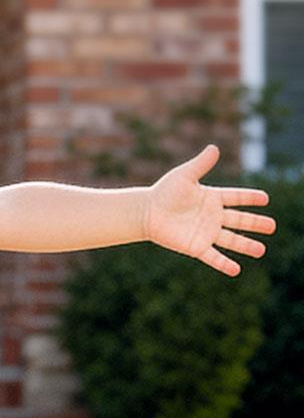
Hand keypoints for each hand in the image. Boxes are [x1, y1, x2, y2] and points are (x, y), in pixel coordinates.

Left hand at [145, 146, 275, 275]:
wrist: (145, 212)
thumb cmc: (164, 192)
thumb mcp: (184, 176)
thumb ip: (201, 164)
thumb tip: (214, 148)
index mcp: (212, 198)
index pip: (237, 197)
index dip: (250, 198)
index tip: (265, 198)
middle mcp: (212, 216)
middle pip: (239, 220)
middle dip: (255, 224)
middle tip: (272, 227)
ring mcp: (205, 232)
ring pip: (231, 240)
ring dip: (246, 245)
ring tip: (261, 250)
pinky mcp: (195, 246)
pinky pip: (213, 256)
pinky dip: (224, 263)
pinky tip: (236, 270)